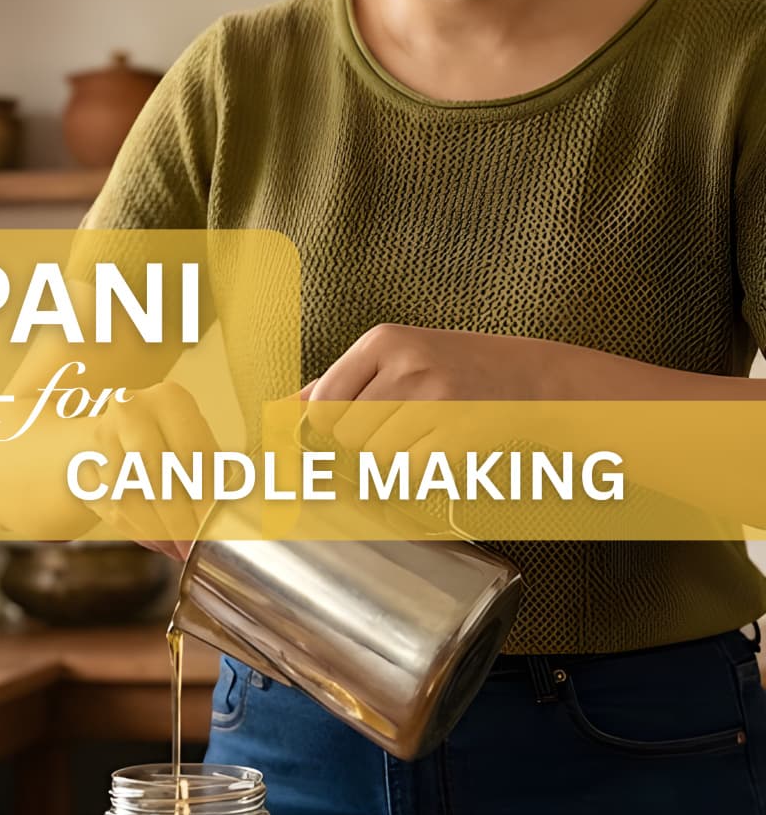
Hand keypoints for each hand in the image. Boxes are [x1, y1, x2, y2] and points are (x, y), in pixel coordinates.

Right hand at [84, 381, 217, 560]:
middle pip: (160, 477)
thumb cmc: (167, 443)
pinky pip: (111, 507)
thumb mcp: (194, 444)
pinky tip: (156, 539)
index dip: (205, 498)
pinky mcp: (80, 463)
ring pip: (132, 497)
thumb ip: (214, 474)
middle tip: (195, 546)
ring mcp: (100, 435)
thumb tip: (235, 518)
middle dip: (180, 520)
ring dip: (158, 530)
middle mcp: (130, 409)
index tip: (216, 529)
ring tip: (177, 548)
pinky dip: (136, 529)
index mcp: (170, 399)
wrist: (108, 431)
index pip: (193, 456)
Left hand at [304, 323, 595, 454]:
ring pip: (376, 458)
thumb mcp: (396, 358)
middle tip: (402, 427)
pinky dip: (419, 471)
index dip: (328, 429)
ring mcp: (435, 397)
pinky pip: (409, 473)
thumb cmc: (453, 370)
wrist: (531, 378)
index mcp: (382, 341)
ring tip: (425, 433)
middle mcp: (406, 363)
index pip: (322, 405)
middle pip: (346, 436)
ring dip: (394, 459)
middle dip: (365, 444)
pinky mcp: (457, 431)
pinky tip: (440, 447)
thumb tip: (283, 411)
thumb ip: (338, 382)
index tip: (347, 430)